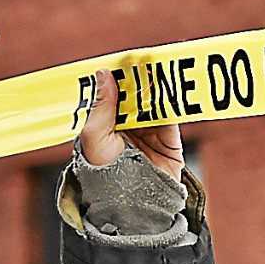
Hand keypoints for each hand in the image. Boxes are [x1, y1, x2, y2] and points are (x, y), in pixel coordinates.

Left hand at [78, 67, 184, 182]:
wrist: (132, 204)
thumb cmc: (104, 175)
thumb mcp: (94, 136)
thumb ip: (101, 105)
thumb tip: (103, 73)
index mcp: (105, 126)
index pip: (112, 95)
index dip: (118, 77)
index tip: (123, 60)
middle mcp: (127, 128)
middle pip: (134, 96)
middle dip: (138, 78)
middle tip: (142, 59)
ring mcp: (148, 134)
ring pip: (153, 102)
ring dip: (155, 85)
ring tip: (157, 67)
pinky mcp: (169, 141)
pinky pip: (171, 115)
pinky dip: (170, 100)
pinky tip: (168, 86)